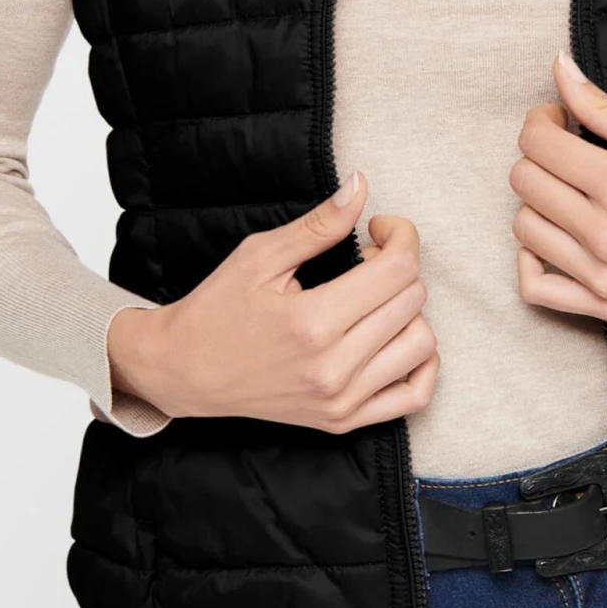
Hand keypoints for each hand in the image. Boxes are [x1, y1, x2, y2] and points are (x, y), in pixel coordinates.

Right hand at [107, 171, 439, 429]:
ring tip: (374, 298)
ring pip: (422, 344)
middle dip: (399, 265)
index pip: (397, 268)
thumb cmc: (218, 309)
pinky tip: (397, 337)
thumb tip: (360, 185)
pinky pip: (415, 397)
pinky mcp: (343, 421)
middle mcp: (333, 368)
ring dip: (408, 310)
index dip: (400, 234)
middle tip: (366, 257)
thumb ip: (319, 224)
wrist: (184, 372)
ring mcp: (341, 401)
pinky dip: (422, 364)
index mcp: (312, 322)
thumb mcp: (261, 255)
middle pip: (412, 300)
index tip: (378, 226)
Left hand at [508, 53, 606, 335]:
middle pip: (524, 182)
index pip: (537, 143)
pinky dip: (528, 262)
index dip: (540, 120)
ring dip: (536, 201)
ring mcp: (601, 276)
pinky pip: (534, 288)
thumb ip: (604, 108)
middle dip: (537, 154)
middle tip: (565, 149)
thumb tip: (559, 66)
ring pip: (523, 228)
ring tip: (567, 190)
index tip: (559, 118)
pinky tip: (551, 239)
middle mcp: (604, 234)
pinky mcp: (604, 307)